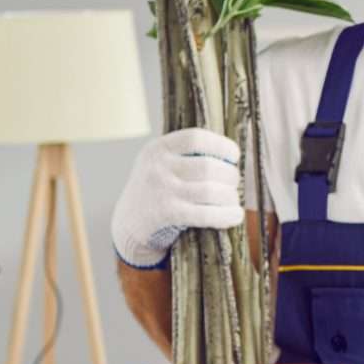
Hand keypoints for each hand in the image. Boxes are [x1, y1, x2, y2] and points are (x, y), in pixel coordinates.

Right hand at [110, 129, 243, 269]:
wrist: (128, 225)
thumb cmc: (157, 191)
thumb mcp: (161, 165)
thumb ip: (187, 156)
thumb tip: (231, 158)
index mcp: (158, 148)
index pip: (196, 138)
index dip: (221, 146)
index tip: (233, 156)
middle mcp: (158, 167)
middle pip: (208, 167)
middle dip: (230, 176)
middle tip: (232, 184)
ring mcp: (161, 191)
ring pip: (211, 191)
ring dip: (230, 197)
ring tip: (233, 200)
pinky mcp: (166, 215)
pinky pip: (205, 214)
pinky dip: (226, 215)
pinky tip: (235, 215)